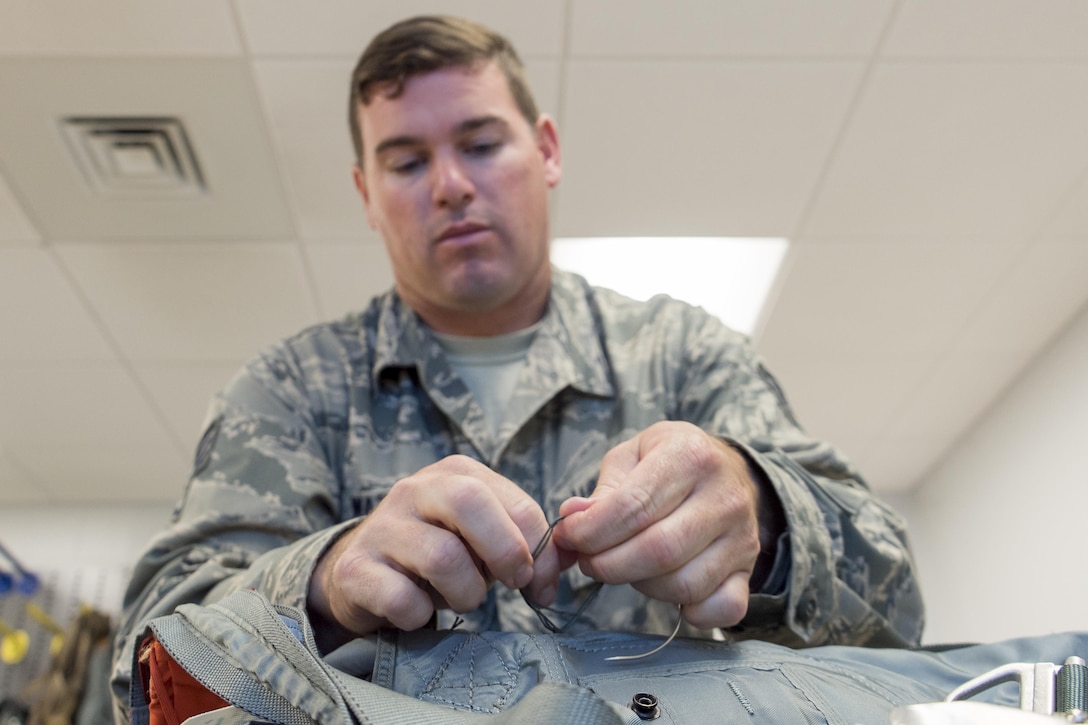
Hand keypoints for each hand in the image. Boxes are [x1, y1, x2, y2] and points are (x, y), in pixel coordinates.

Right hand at [308, 455, 559, 641]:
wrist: (361, 574)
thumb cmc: (438, 553)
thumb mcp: (481, 538)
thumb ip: (524, 542)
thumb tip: (561, 560)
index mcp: (455, 474)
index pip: (516, 502)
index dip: (540, 548)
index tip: (540, 584)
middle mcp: (414, 490)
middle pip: (470, 502)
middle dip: (504, 551)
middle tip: (512, 584)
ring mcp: (381, 527)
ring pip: (442, 557)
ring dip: (466, 593)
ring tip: (460, 598)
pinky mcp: (355, 570)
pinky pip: (403, 599)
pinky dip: (421, 615)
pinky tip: (419, 610)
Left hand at [553, 421, 761, 628]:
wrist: (726, 470)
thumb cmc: (670, 462)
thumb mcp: (632, 457)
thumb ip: (603, 491)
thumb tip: (573, 518)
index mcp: (691, 455)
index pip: (633, 506)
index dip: (591, 531)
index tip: (570, 537)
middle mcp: (725, 495)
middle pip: (658, 551)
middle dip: (609, 565)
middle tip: (589, 560)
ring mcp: (743, 536)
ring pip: (684, 584)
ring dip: (640, 586)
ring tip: (625, 567)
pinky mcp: (749, 570)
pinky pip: (724, 609)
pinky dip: (691, 612)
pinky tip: (667, 589)